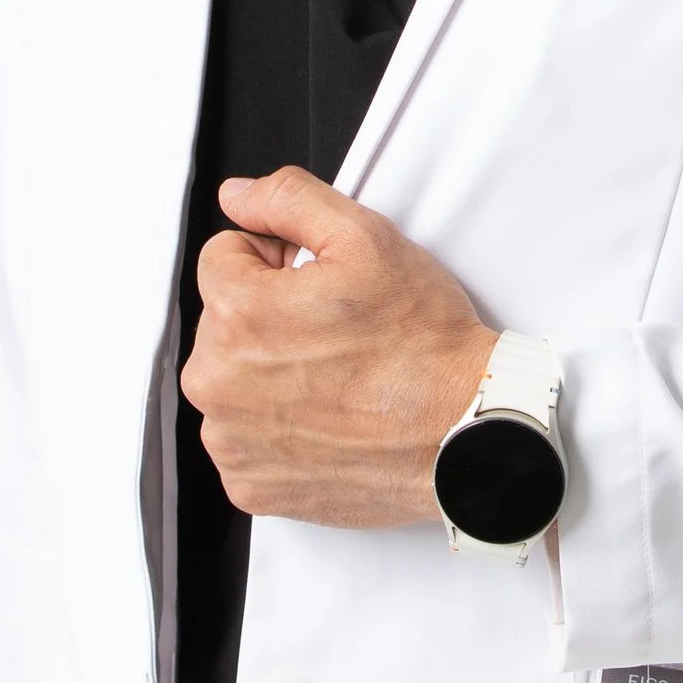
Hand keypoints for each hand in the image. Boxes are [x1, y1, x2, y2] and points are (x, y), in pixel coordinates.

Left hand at [181, 166, 495, 527]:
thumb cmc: (423, 346)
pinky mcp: (250, 485)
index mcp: (238, 314)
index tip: (318, 288)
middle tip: (336, 334)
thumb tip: (240, 197)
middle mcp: (219, 382)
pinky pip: (246, 440)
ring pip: (233, 382)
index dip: (276, 263)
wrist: (463, 433)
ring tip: (337, 378)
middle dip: (270, 319)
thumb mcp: (366, 239)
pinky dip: (279, 430)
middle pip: (223, 323)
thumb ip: (289, 201)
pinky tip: (328, 420)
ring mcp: (231, 441)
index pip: (223, 260)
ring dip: (270, 375)